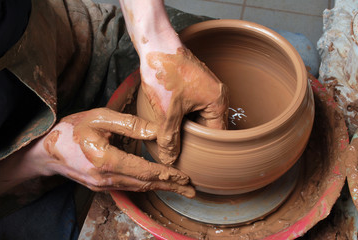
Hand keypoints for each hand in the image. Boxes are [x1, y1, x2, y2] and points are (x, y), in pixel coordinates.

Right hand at [29, 108, 194, 197]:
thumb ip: (129, 124)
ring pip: (138, 188)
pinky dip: (146, 186)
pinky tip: (155, 184)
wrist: (47, 150)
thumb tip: (156, 132)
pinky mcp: (101, 185)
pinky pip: (129, 187)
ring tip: (179, 189)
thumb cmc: (72, 130)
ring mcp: (103, 185)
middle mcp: (106, 178)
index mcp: (107, 161)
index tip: (185, 176)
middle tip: (191, 190)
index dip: (167, 174)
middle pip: (145, 184)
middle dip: (170, 186)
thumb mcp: (100, 118)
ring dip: (160, 188)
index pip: (145, 171)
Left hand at [140, 47, 227, 163]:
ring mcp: (206, 87)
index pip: (217, 134)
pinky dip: (183, 114)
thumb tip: (169, 158)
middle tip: (181, 151)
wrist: (155, 43)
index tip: (195, 160)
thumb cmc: (165, 72)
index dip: (205, 149)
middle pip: (209, 126)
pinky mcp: (194, 83)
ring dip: (187, 125)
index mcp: (218, 101)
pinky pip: (193, 105)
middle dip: (194, 137)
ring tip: (174, 136)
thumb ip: (169, 138)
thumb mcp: (167, 112)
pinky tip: (170, 119)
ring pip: (199, 116)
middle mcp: (216, 94)